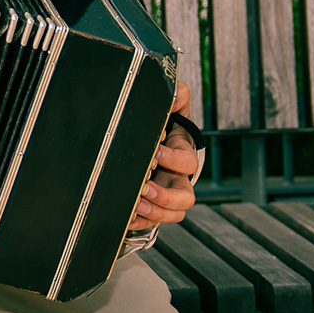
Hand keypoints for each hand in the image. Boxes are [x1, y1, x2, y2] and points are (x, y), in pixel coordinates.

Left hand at [128, 81, 196, 230]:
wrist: (159, 143)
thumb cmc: (165, 126)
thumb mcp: (173, 111)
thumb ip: (177, 98)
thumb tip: (178, 90)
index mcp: (182, 154)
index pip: (187, 162)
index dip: (173, 159)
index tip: (155, 152)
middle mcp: (178, 178)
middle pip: (185, 198)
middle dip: (165, 197)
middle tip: (145, 188)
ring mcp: (167, 195)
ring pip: (173, 214)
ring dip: (155, 213)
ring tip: (136, 206)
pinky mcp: (154, 206)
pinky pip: (152, 222)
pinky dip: (140, 223)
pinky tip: (126, 219)